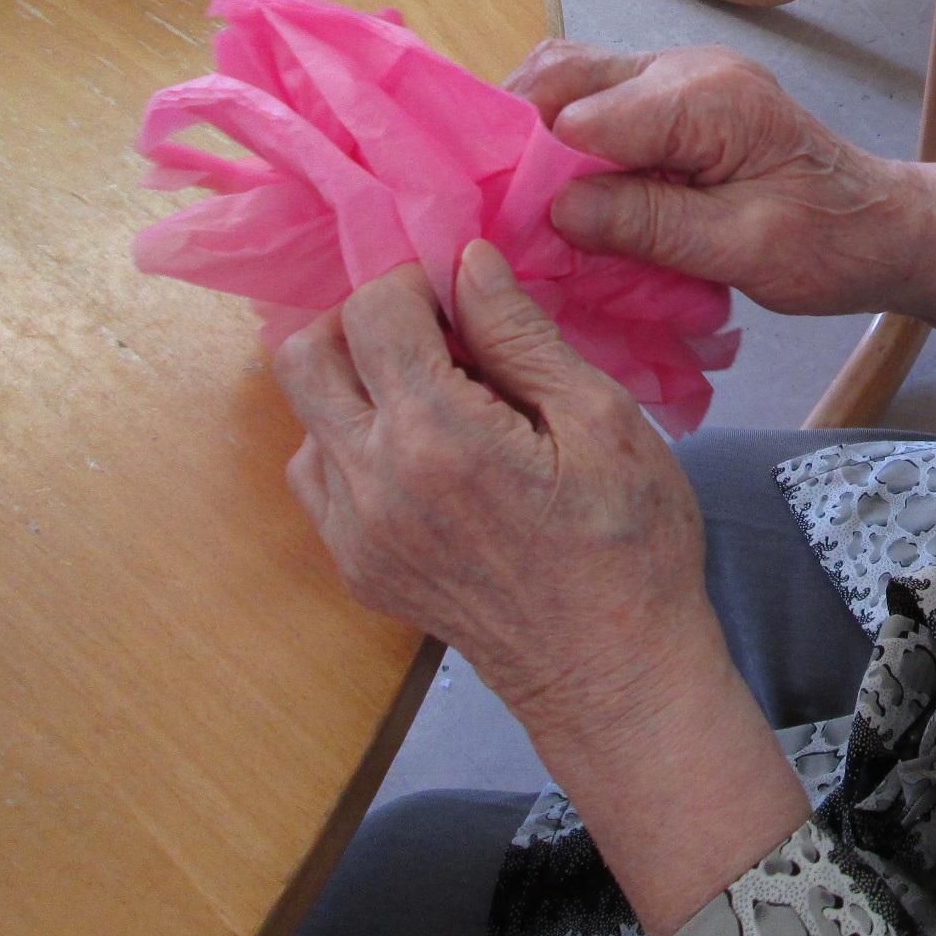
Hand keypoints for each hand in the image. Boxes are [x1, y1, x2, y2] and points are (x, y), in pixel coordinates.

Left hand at [275, 242, 809, 935]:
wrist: (615, 673)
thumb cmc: (631, 542)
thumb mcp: (601, 420)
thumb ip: (522, 336)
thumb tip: (468, 261)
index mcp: (438, 437)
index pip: (372, 310)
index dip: (417, 279)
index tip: (465, 289)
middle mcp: (372, 483)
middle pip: (304, 353)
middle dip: (365, 320)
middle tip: (438, 329)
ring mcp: (354, 533)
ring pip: (304, 413)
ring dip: (357, 381)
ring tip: (440, 393)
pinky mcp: (357, 567)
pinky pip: (319, 473)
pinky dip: (356, 439)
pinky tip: (427, 450)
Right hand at [510, 39, 935, 381]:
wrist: (889, 228)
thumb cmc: (832, 244)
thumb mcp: (744, 251)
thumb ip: (650, 224)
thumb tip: (554, 211)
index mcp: (705, 97)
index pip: (580, 113)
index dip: (526, 165)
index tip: (490, 219)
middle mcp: (684, 69)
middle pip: (559, 75)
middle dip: (510, 137)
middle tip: (481, 207)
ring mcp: (678, 79)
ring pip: (569, 83)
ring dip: (532, 138)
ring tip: (507, 203)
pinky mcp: (674, 101)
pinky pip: (596, 105)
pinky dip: (562, 143)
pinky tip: (551, 194)